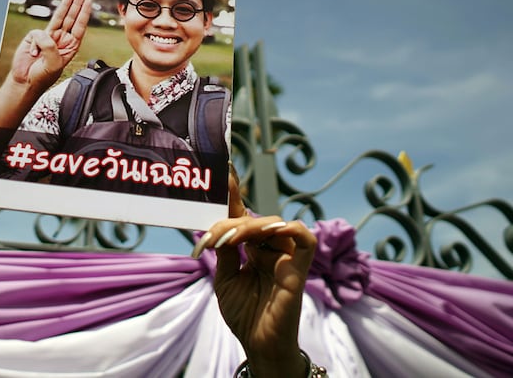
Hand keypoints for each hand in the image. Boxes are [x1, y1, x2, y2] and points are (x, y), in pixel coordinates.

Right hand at [9, 0, 91, 90]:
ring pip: (58, 18)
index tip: (88, 2)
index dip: (83, 14)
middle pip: (70, 19)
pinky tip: (34, 54)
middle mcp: (61, 40)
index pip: (79, 27)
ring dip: (65, 6)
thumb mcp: (52, 64)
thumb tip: (44, 33)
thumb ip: (50, 47)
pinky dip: (35, 44)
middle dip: (76, 5)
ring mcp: (48, 37)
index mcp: (70, 47)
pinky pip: (37, 34)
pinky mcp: (34, 37)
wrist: (25, 81)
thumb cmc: (42, 76)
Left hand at [197, 172, 316, 376]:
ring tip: (229, 239)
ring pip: (272, 223)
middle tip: (211, 236)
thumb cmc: (244, 314)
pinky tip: (268, 231)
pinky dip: (288, 228)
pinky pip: (304, 237)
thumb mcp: (225, 277)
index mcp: (253, 249)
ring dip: (249, 226)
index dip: (234, 194)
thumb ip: (226, 250)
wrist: (258, 344)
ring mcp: (286, 256)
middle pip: (252, 218)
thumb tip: (218, 225)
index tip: (223, 171)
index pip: (243, 215)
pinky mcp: (300, 267)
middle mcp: (270, 248)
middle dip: (229, 222)